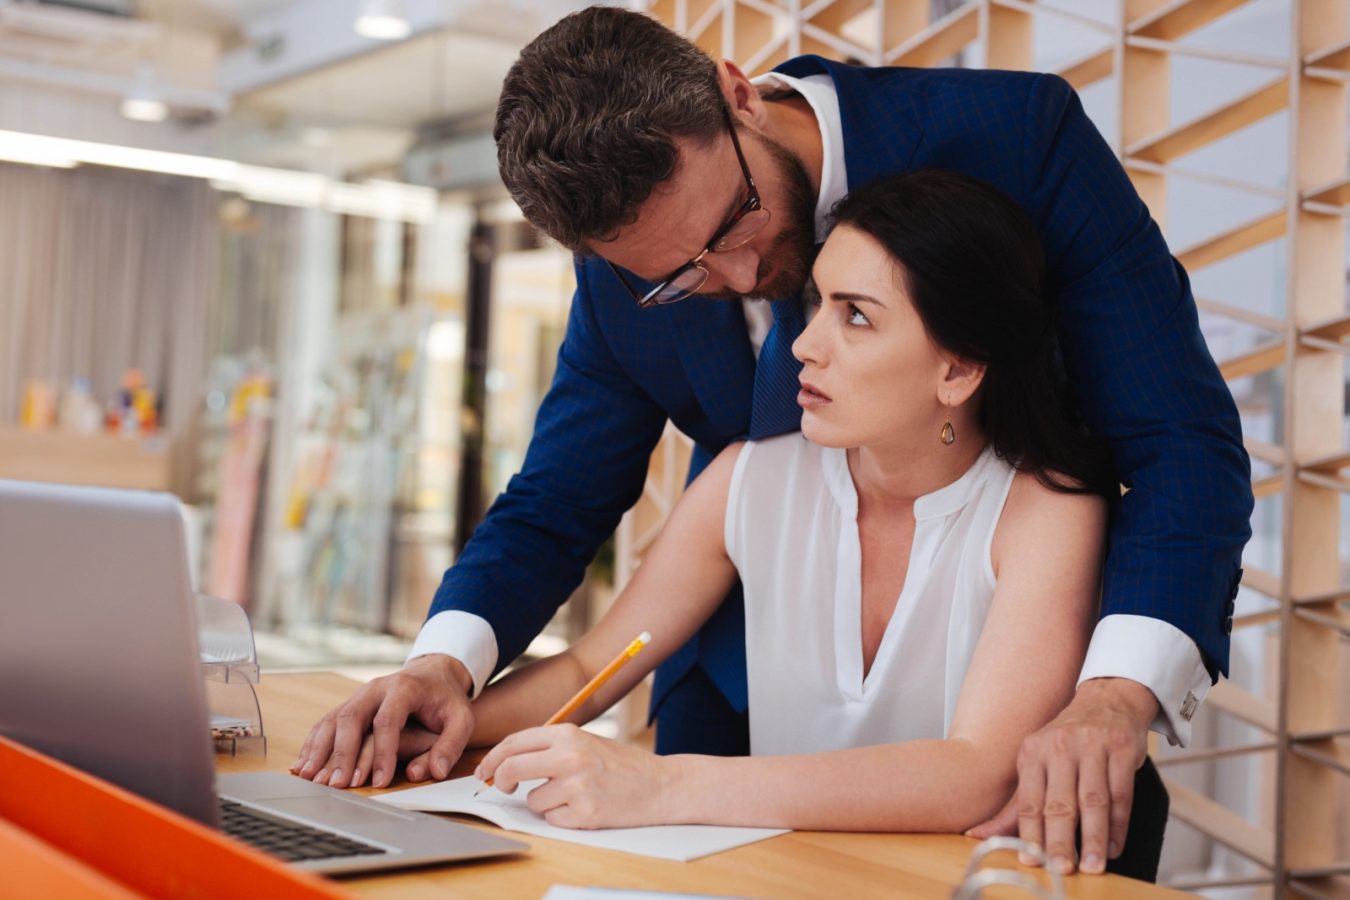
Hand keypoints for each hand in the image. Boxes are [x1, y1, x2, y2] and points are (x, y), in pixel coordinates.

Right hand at [291, 654, 474, 788]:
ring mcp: (359, 695)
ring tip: (310, 779)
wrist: (433, 674)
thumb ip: (451, 744)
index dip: (382, 752)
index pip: (388, 720)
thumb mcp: (461, 718)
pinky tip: (303, 766)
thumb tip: (435, 772)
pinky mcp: (349, 705)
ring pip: (332, 719)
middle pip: (352, 717)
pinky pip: (325, 723)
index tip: (380, 780)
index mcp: (404, 688)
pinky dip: (313, 744)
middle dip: (343, 753)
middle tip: (338, 784)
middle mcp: (376, 689)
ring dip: (319, 750)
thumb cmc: (446, 700)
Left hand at [475, 724, 676, 828]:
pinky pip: (552, 818)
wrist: (661, 785)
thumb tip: (503, 762)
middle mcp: (571, 756)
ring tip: (572, 795)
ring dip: (543, 802)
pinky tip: (583, 807)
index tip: (483, 771)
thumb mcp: (585, 742)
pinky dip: (561, 817)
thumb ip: (549, 748)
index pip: (514, 743)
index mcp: (568, 734)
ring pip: (532, 800)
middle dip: (499, 781)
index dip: (492, 759)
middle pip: (511, 769)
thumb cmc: (620, 765)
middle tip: (504, 787)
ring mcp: (578, 785)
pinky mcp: (585, 812)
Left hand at [966, 678, 1155, 875]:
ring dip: (1093, 837)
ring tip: (1092, 865)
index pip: (1028, 800)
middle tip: (1062, 869)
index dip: (1029, 833)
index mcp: (1032, 751)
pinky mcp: (1121, 749)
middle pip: (1059, 803)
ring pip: (1093, 801)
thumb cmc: (1066, 740)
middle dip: (1060, 840)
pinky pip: (1121, 794)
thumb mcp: (1035, 762)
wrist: (1106, 700)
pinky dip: (1118, 824)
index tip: (1031, 860)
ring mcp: (1093, 746)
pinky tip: (1113, 846)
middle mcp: (1060, 747)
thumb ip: (1015, 805)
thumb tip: (978, 835)